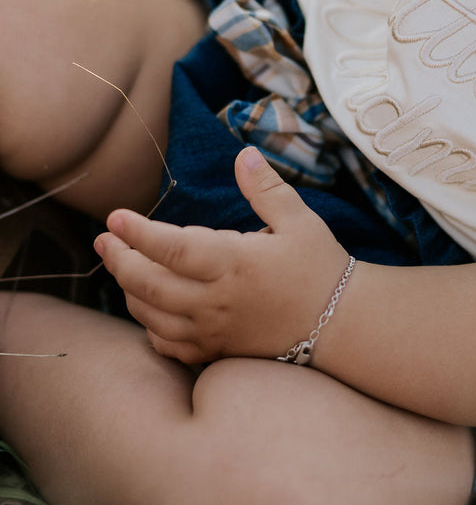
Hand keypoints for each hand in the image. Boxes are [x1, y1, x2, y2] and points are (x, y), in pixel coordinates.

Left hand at [93, 148, 350, 364]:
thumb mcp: (299, 220)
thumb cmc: (320, 268)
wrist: (340, 325)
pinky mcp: (219, 350)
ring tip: (121, 267)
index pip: (171, 248)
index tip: (114, 217)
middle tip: (105, 241)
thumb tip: (243, 153)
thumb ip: (266, 188)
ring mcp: (215, 330)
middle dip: (119, 261)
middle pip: (149, 284)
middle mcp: (218, 301)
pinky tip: (149, 309)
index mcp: (234, 264)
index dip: (137, 233)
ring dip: (129, 291)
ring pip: (153, 316)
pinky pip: (171, 346)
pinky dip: (151, 328)